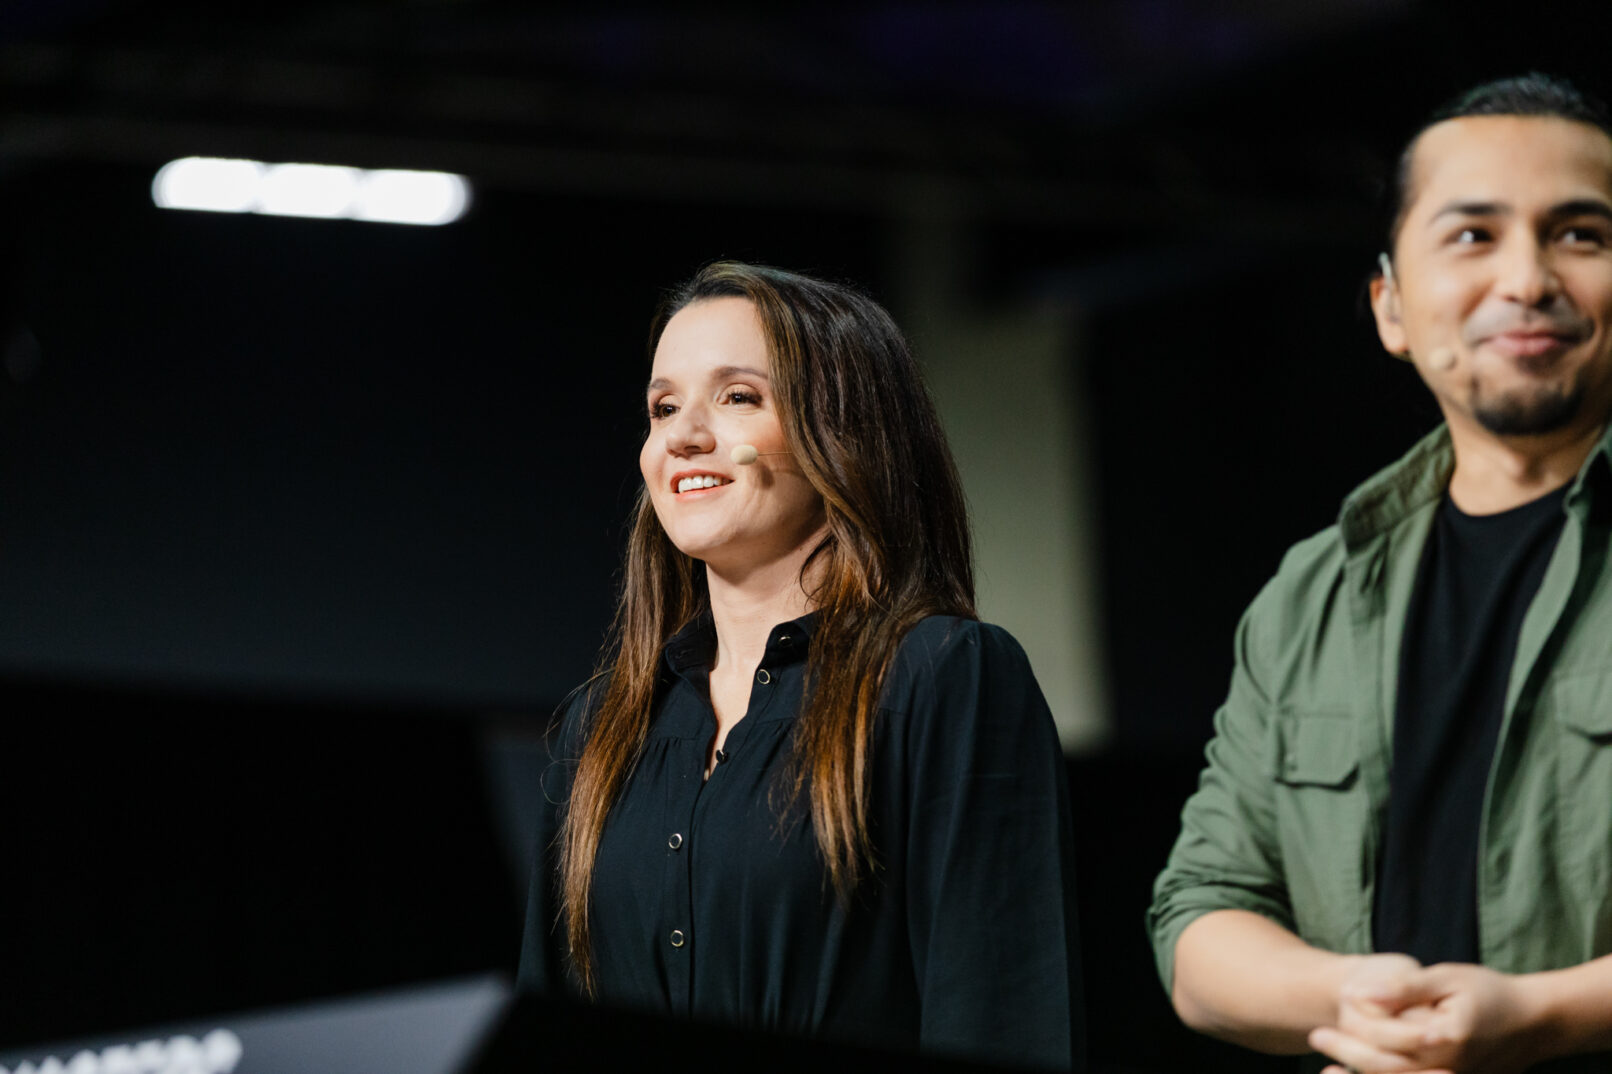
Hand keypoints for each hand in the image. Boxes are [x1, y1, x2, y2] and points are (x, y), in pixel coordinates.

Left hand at [1312, 962, 1548, 1073]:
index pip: (1384, 1045)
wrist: (1534, 1022)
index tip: (1317, 1030)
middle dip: (1347, 1060)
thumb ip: (1404, 989)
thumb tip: (1361, 995)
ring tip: (1328, 1072)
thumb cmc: (1489, 992)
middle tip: (1315, 1042)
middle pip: (1386, 1072)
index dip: (1348, 1039)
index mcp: (1443, 1038)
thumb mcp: (1447, 979)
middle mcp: (1447, 1067)